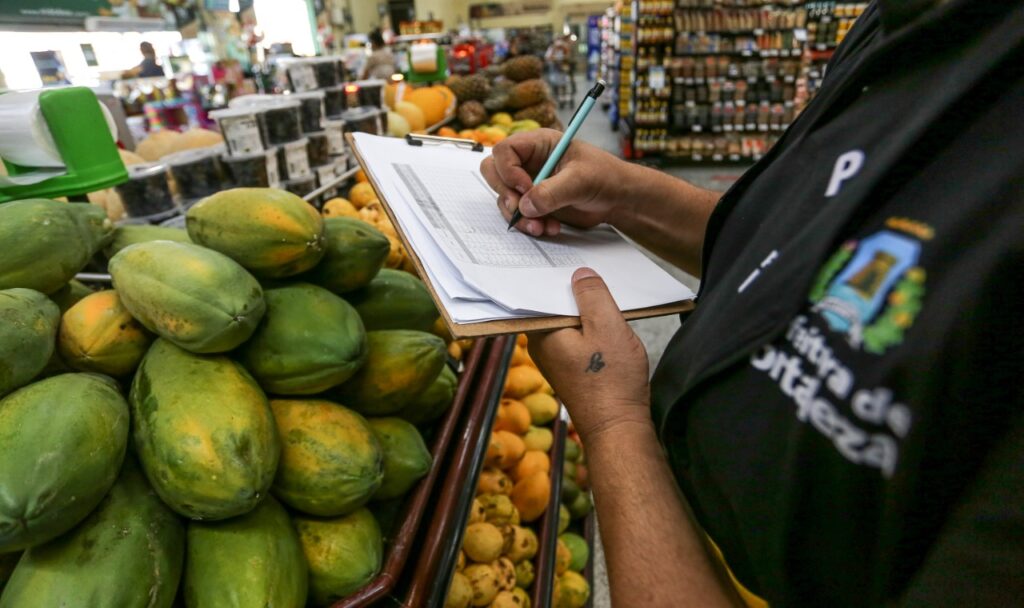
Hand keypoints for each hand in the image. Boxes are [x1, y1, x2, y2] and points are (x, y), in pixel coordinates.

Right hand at [480, 129, 632, 236]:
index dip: (508, 170)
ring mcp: (529, 184)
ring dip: (518, 216)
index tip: (524, 188)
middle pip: (494, 173)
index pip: (504, 151)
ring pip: (503, 198)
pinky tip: (549, 227)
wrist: (618, 200)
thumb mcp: (581, 180)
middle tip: (522, 209)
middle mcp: (529, 162)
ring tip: (541, 226)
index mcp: (539, 145)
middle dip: (505, 195)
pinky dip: (528, 224)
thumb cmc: (605, 177)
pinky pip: (518, 214)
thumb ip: (552, 191)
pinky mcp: (534, 204)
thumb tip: (525, 205)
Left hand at [527, 268, 651, 443]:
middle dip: (572, 288)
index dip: (556, 274)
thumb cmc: (611, 381)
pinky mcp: (570, 365)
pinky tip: (608, 317)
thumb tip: (580, 274)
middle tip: (589, 264)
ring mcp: (555, 356)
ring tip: (604, 287)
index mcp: (542, 332)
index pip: (541, 293)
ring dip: (585, 307)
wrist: (617, 427)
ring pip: (568, 320)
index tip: (567, 255)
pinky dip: (590, 324)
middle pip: (555, 305)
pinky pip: (576, 335)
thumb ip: (593, 296)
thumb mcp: (607, 327)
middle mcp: (542, 344)